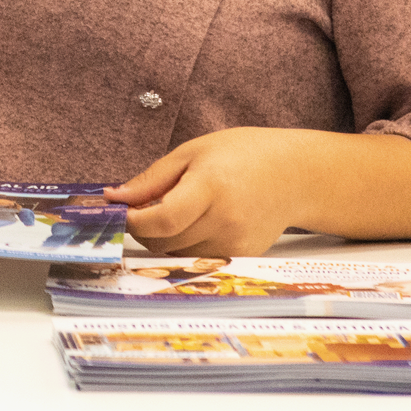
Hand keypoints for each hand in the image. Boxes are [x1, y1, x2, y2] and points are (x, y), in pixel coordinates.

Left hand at [105, 127, 410, 256]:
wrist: (296, 175)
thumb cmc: (243, 154)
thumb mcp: (192, 152)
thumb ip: (152, 179)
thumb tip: (114, 198)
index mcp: (211, 186)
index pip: (162, 219)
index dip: (133, 221)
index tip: (120, 212)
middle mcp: (225, 219)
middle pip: (164, 241)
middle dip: (144, 229)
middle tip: (140, 209)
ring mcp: (236, 241)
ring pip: (179, 254)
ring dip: (164, 238)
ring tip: (175, 210)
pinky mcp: (243, 255)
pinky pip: (199, 257)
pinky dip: (187, 244)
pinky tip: (196, 222)